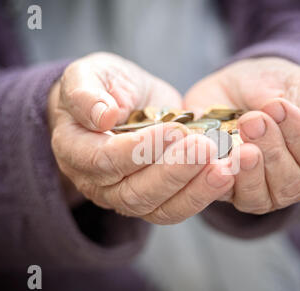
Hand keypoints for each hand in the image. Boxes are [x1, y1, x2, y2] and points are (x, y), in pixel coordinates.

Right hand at [48, 52, 233, 223]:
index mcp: (74, 150)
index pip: (103, 161)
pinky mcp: (153, 198)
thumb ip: (86, 92)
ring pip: (157, 207)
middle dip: (173, 171)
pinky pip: (175, 208)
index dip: (138, 149)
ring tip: (222, 168)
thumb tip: (103, 116)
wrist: (123, 100)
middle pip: (133, 192)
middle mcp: (96, 182)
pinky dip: (201, 195)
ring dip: (192, 189)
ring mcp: (125, 195)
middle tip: (205, 148)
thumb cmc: (103, 85)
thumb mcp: (88, 74)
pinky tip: (225, 175)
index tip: (174, 130)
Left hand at [184, 57, 299, 213]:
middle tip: (253, 119)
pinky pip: (224, 195)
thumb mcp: (294, 83)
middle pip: (291, 183)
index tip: (278, 105)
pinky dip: (220, 179)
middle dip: (272, 150)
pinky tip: (217, 161)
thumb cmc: (270, 86)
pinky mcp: (225, 191)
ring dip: (249, 170)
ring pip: (259, 198)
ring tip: (239, 146)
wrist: (228, 88)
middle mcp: (291, 181)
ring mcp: (258, 191)